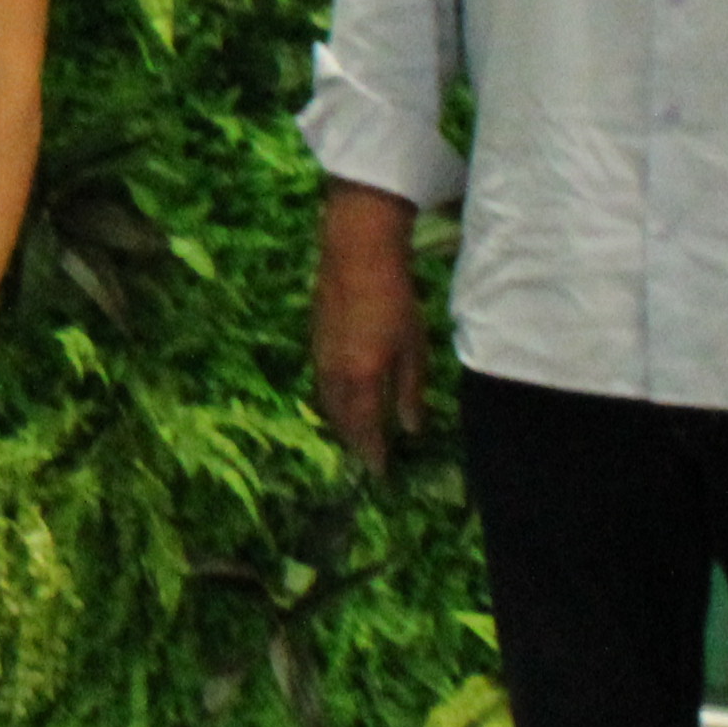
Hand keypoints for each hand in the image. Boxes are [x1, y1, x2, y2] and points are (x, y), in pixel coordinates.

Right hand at [312, 190, 432, 474]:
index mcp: (361, 378)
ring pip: (327, 402)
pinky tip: (345, 396)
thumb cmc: (394, 299)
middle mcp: (334, 374)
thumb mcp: (412, 347)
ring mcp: (320, 356)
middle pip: (340, 420)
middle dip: (354, 441)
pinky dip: (334, 399)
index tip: (380, 472)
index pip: (364, 428)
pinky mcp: (315, 340)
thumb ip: (409, 390)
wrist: (355, 254)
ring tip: (357, 432)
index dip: (372, 453)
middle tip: (368, 456)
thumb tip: (410, 427)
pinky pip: (323, 382)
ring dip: (341, 421)